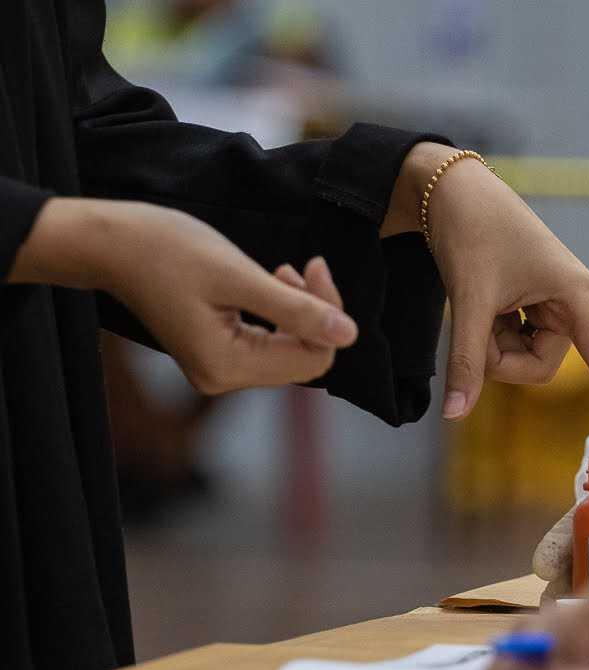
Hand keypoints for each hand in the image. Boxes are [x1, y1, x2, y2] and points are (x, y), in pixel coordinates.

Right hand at [13, 199, 357, 392]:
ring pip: (288, 350)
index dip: (328, 316)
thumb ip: (296, 309)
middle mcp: (223, 379)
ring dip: (298, 310)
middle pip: (303, 358)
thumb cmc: (166, 250)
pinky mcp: (215, 353)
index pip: (312, 358)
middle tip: (305, 266)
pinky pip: (268, 343)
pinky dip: (279, 314)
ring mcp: (217, 369)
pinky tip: (273, 282)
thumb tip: (350, 335)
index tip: (315, 266)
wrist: (111, 243)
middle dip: (315, 313)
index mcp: (227, 367)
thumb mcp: (239, 276)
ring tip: (283, 271)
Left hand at [382, 142, 588, 428]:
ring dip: (490, 345)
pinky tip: (479, 301)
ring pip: (522, 358)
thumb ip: (465, 360)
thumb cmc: (472, 231)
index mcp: (575, 295)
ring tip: (474, 304)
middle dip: (500, 359)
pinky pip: (512, 342)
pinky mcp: (529, 304)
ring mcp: (549, 304)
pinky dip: (488, 333)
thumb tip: (456, 414)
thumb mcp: (468, 300)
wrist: (449, 189)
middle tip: (473, 324)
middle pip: (540, 368)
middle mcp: (570, 302)